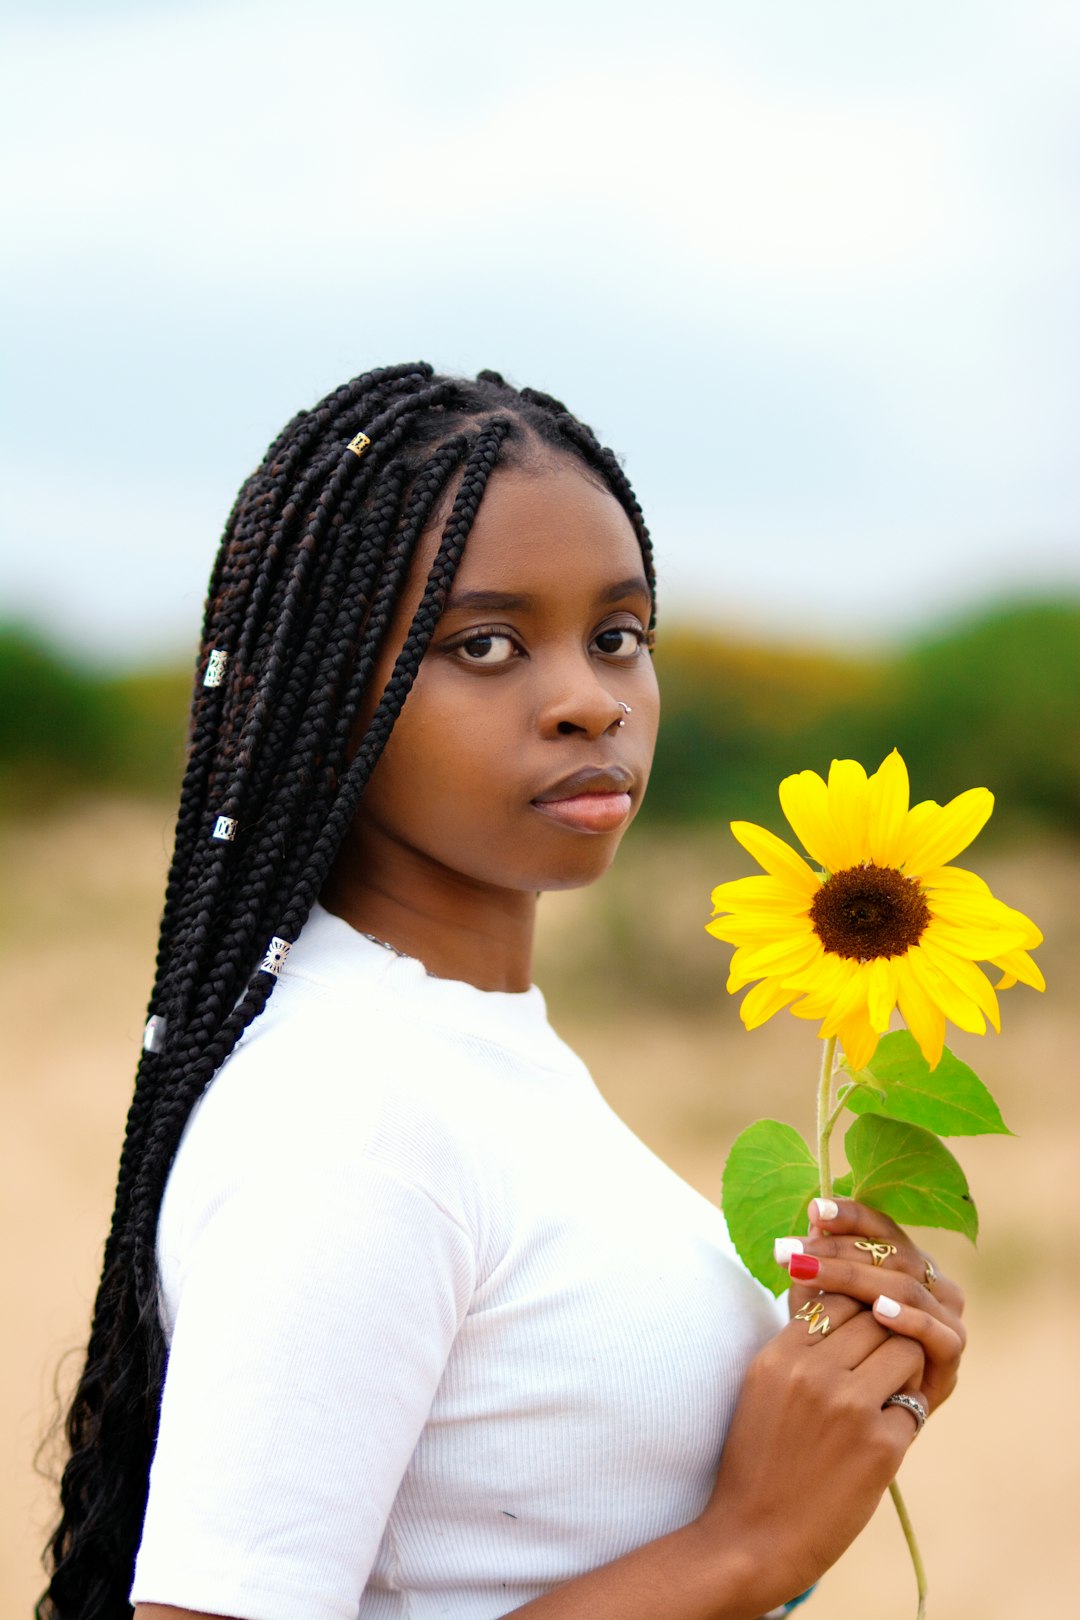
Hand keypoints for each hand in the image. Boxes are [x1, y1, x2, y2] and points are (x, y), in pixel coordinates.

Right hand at [698, 1265, 930, 1611]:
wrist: (753, 1538)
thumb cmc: (758, 1461)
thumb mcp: (764, 1387)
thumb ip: (798, 1345)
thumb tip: (839, 1303)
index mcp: (780, 1355)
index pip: (839, 1298)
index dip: (858, 1313)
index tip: (861, 1337)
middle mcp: (813, 1372)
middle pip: (877, 1318)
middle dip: (886, 1338)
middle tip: (881, 1369)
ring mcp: (848, 1407)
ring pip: (906, 1351)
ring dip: (904, 1372)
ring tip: (886, 1399)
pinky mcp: (880, 1446)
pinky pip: (914, 1408)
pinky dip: (904, 1422)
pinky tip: (882, 1443)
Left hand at [779, 1196, 965, 1414]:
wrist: (851, 1422)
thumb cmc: (831, 1355)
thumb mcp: (817, 1309)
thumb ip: (816, 1271)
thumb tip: (811, 1222)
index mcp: (904, 1261)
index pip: (881, 1228)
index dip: (850, 1215)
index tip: (814, 1210)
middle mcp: (931, 1281)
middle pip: (891, 1253)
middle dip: (837, 1250)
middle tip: (794, 1254)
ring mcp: (946, 1316)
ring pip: (908, 1286)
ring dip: (857, 1278)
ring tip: (818, 1273)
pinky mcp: (951, 1354)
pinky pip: (936, 1331)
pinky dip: (909, 1318)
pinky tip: (879, 1311)